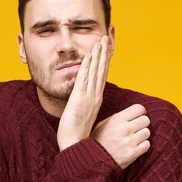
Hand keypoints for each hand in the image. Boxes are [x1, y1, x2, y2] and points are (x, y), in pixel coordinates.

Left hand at [57, 36, 110, 150]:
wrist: (74, 144)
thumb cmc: (77, 131)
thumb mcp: (84, 113)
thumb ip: (86, 102)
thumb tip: (86, 97)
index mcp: (96, 97)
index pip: (102, 75)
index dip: (105, 60)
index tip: (107, 47)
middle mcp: (95, 95)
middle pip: (102, 70)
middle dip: (104, 53)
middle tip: (107, 37)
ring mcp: (88, 96)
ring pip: (95, 72)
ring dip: (98, 55)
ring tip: (100, 41)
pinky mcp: (79, 98)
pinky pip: (84, 79)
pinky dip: (87, 66)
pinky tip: (88, 55)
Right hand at [90, 104, 150, 168]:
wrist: (94, 160)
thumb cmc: (98, 141)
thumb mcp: (102, 124)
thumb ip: (116, 117)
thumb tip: (130, 113)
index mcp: (117, 119)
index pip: (139, 109)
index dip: (140, 112)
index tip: (137, 116)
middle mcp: (125, 129)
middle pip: (146, 120)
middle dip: (141, 124)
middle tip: (135, 129)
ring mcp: (130, 141)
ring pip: (147, 132)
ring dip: (142, 135)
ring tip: (133, 139)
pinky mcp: (133, 153)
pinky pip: (147, 144)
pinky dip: (142, 146)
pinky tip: (134, 146)